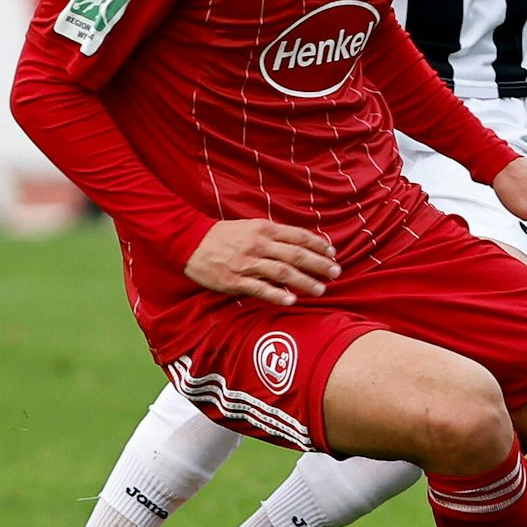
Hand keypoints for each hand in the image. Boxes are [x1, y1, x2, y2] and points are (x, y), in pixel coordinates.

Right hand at [184, 219, 339, 304]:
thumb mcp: (250, 226)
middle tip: (336, 272)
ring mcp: (246, 263)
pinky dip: (277, 294)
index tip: (333, 253)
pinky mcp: (234, 280)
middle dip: (319, 264)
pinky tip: (292, 300)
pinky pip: (260, 288)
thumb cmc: (223, 235)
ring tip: (321, 289)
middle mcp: (258, 245)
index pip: (298, 236)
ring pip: (282, 273)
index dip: (318, 245)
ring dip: (304, 281)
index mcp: (263, 229)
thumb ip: (273, 235)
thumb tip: (299, 244)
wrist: (190, 242)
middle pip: (296, 255)